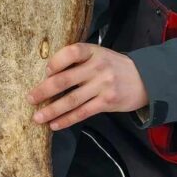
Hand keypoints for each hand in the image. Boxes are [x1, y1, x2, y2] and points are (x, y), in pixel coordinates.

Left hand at [27, 43, 147, 129]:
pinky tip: (55, 125)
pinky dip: (66, 120)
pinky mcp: (107, 102)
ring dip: (51, 110)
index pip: (70, 52)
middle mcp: (98, 67)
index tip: (46, 72)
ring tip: (37, 118)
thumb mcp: (99, 55)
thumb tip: (48, 74)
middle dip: (44, 91)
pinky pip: (82, 113)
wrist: (146, 79)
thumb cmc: (114, 66)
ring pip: (71, 100)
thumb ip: (78, 61)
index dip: (55, 62)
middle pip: (65, 80)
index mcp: (93, 51)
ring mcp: (103, 86)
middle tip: (30, 99)